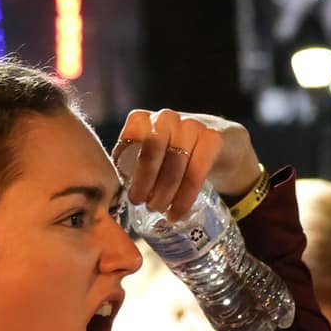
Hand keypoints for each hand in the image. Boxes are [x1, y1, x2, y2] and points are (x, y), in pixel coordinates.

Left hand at [113, 111, 261, 221]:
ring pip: (174, 164)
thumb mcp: (153, 154)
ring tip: (160, 212)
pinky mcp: (213, 139)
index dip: (127, 168)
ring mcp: (192, 125)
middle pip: (151, 150)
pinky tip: (178, 212)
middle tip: (141, 204)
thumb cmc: (176, 155)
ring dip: (165, 193)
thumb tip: (108, 196)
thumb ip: (132, 166)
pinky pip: (196, 173)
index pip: (130, 140)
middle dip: (145, 181)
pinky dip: (185, 198)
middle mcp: (167, 118)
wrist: (222, 146)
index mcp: (145, 119)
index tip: (127, 193)